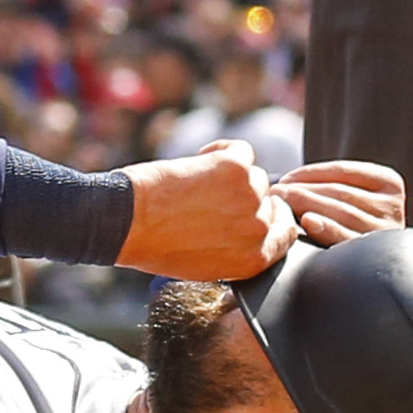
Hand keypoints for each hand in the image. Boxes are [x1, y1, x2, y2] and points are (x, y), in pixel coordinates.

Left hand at [116, 140, 294, 279]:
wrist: (126, 223)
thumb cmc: (156, 245)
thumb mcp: (206, 263)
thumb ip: (238, 248)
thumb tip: (253, 226)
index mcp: (254, 260)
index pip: (286, 232)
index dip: (270, 215)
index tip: (253, 207)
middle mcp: (258, 230)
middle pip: (268, 200)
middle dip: (245, 196)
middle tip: (214, 195)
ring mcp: (249, 197)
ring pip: (254, 175)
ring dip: (231, 175)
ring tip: (197, 183)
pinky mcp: (235, 168)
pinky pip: (241, 149)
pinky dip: (222, 150)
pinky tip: (199, 159)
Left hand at [275, 158, 405, 243]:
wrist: (371, 266)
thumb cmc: (348, 221)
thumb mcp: (348, 195)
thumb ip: (328, 185)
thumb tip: (284, 184)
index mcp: (388, 182)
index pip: (342, 171)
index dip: (309, 174)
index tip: (284, 179)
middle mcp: (393, 206)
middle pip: (340, 193)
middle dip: (303, 191)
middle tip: (276, 193)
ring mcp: (388, 231)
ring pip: (342, 211)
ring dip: (307, 205)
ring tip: (283, 205)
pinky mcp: (378, 254)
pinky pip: (348, 237)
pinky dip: (326, 226)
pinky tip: (308, 221)